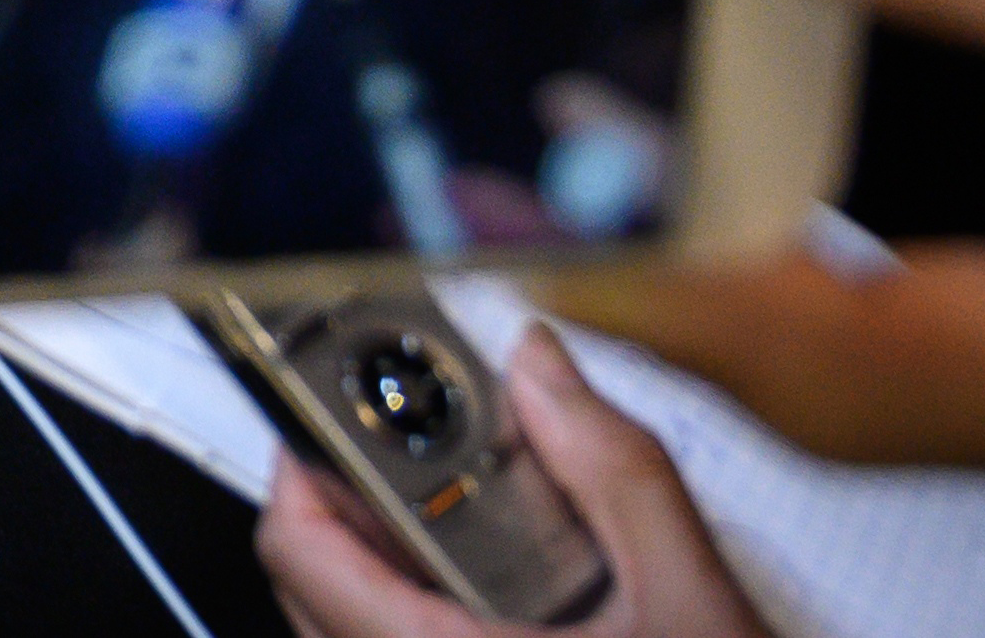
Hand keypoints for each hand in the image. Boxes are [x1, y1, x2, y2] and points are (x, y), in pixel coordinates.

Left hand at [257, 322, 762, 637]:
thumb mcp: (691, 605)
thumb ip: (616, 473)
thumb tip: (546, 373)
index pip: (292, 546)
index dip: (307, 462)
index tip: (352, 412)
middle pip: (312, 583)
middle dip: (359, 508)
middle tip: (431, 464)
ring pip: (350, 628)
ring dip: (394, 568)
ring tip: (483, 533)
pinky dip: (427, 620)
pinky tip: (511, 603)